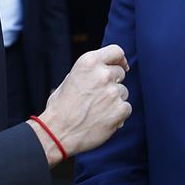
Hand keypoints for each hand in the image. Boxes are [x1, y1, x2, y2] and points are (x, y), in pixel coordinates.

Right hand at [33, 44, 130, 163]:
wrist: (57, 133)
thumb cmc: (60, 108)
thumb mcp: (70, 79)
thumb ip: (90, 72)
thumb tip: (106, 68)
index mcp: (88, 62)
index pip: (116, 51)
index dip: (120, 59)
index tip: (122, 66)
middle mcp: (102, 74)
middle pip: (120, 73)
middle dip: (113, 83)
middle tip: (98, 97)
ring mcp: (113, 92)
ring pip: (123, 92)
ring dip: (114, 100)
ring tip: (96, 111)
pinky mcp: (120, 109)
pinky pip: (126, 108)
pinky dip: (118, 115)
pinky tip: (102, 120)